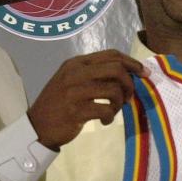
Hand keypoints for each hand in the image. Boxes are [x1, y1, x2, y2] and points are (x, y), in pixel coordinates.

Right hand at [28, 50, 147, 149]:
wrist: (37, 126)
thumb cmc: (60, 102)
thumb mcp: (72, 80)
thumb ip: (95, 73)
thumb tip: (128, 73)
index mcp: (76, 63)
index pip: (112, 54)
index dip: (132, 63)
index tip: (144, 73)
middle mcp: (75, 73)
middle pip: (116, 69)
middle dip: (129, 84)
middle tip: (128, 97)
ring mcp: (74, 92)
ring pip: (113, 90)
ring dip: (119, 103)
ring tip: (113, 110)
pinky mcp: (76, 111)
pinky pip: (106, 110)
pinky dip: (110, 117)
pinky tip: (105, 121)